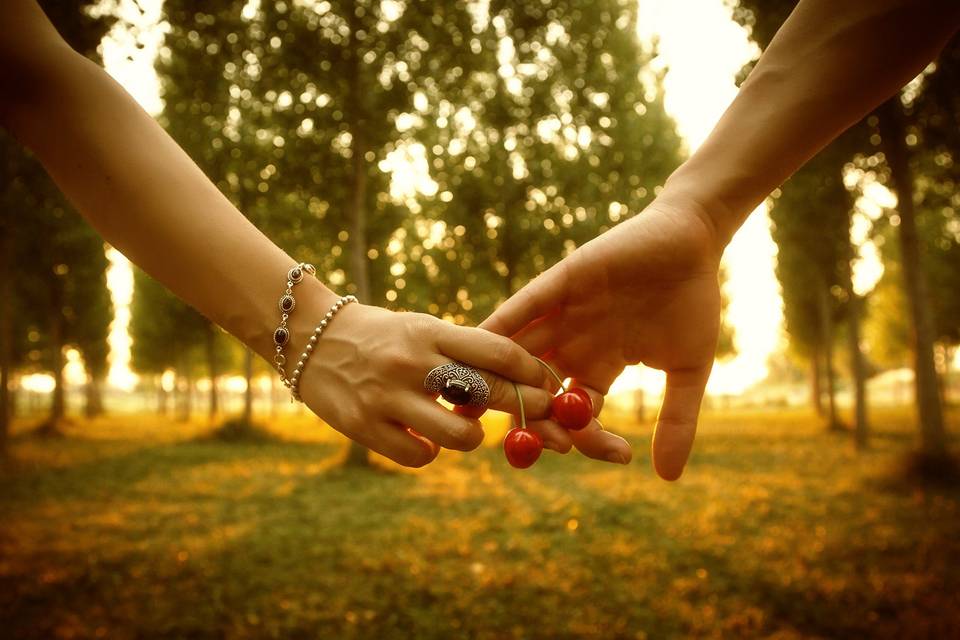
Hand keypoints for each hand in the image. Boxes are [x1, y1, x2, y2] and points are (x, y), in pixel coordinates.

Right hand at [292, 298, 554, 466]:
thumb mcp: (423, 330)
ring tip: (464, 429)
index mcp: (431, 332)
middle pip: (488, 392)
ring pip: (460, 434)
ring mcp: (387, 396)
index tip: (550, 386)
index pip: (497, 353)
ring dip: (472, 437)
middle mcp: (412, 362)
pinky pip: (419, 455)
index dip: (533, 374)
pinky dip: (428, 452)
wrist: (311, 339)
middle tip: (542, 419)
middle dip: (526, 409)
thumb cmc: (383, 337)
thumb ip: (464, 352)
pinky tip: (421, 439)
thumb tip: (522, 380)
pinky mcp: (364, 426)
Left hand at [481, 191, 723, 478]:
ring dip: (495, 372)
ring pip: (520, 349)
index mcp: (601, 365)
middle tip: (498, 440)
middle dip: (519, 413)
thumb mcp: (689, 370)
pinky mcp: (561, 281)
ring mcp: (564, 313)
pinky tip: (476, 342)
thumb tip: (669, 478)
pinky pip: (525, 306)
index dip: (571, 435)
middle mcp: (574, 343)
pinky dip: (501, 324)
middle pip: (536, 387)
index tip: (573, 454)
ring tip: (463, 398)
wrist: (693, 242)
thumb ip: (677, 421)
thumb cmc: (694, 302)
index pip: (575, 411)